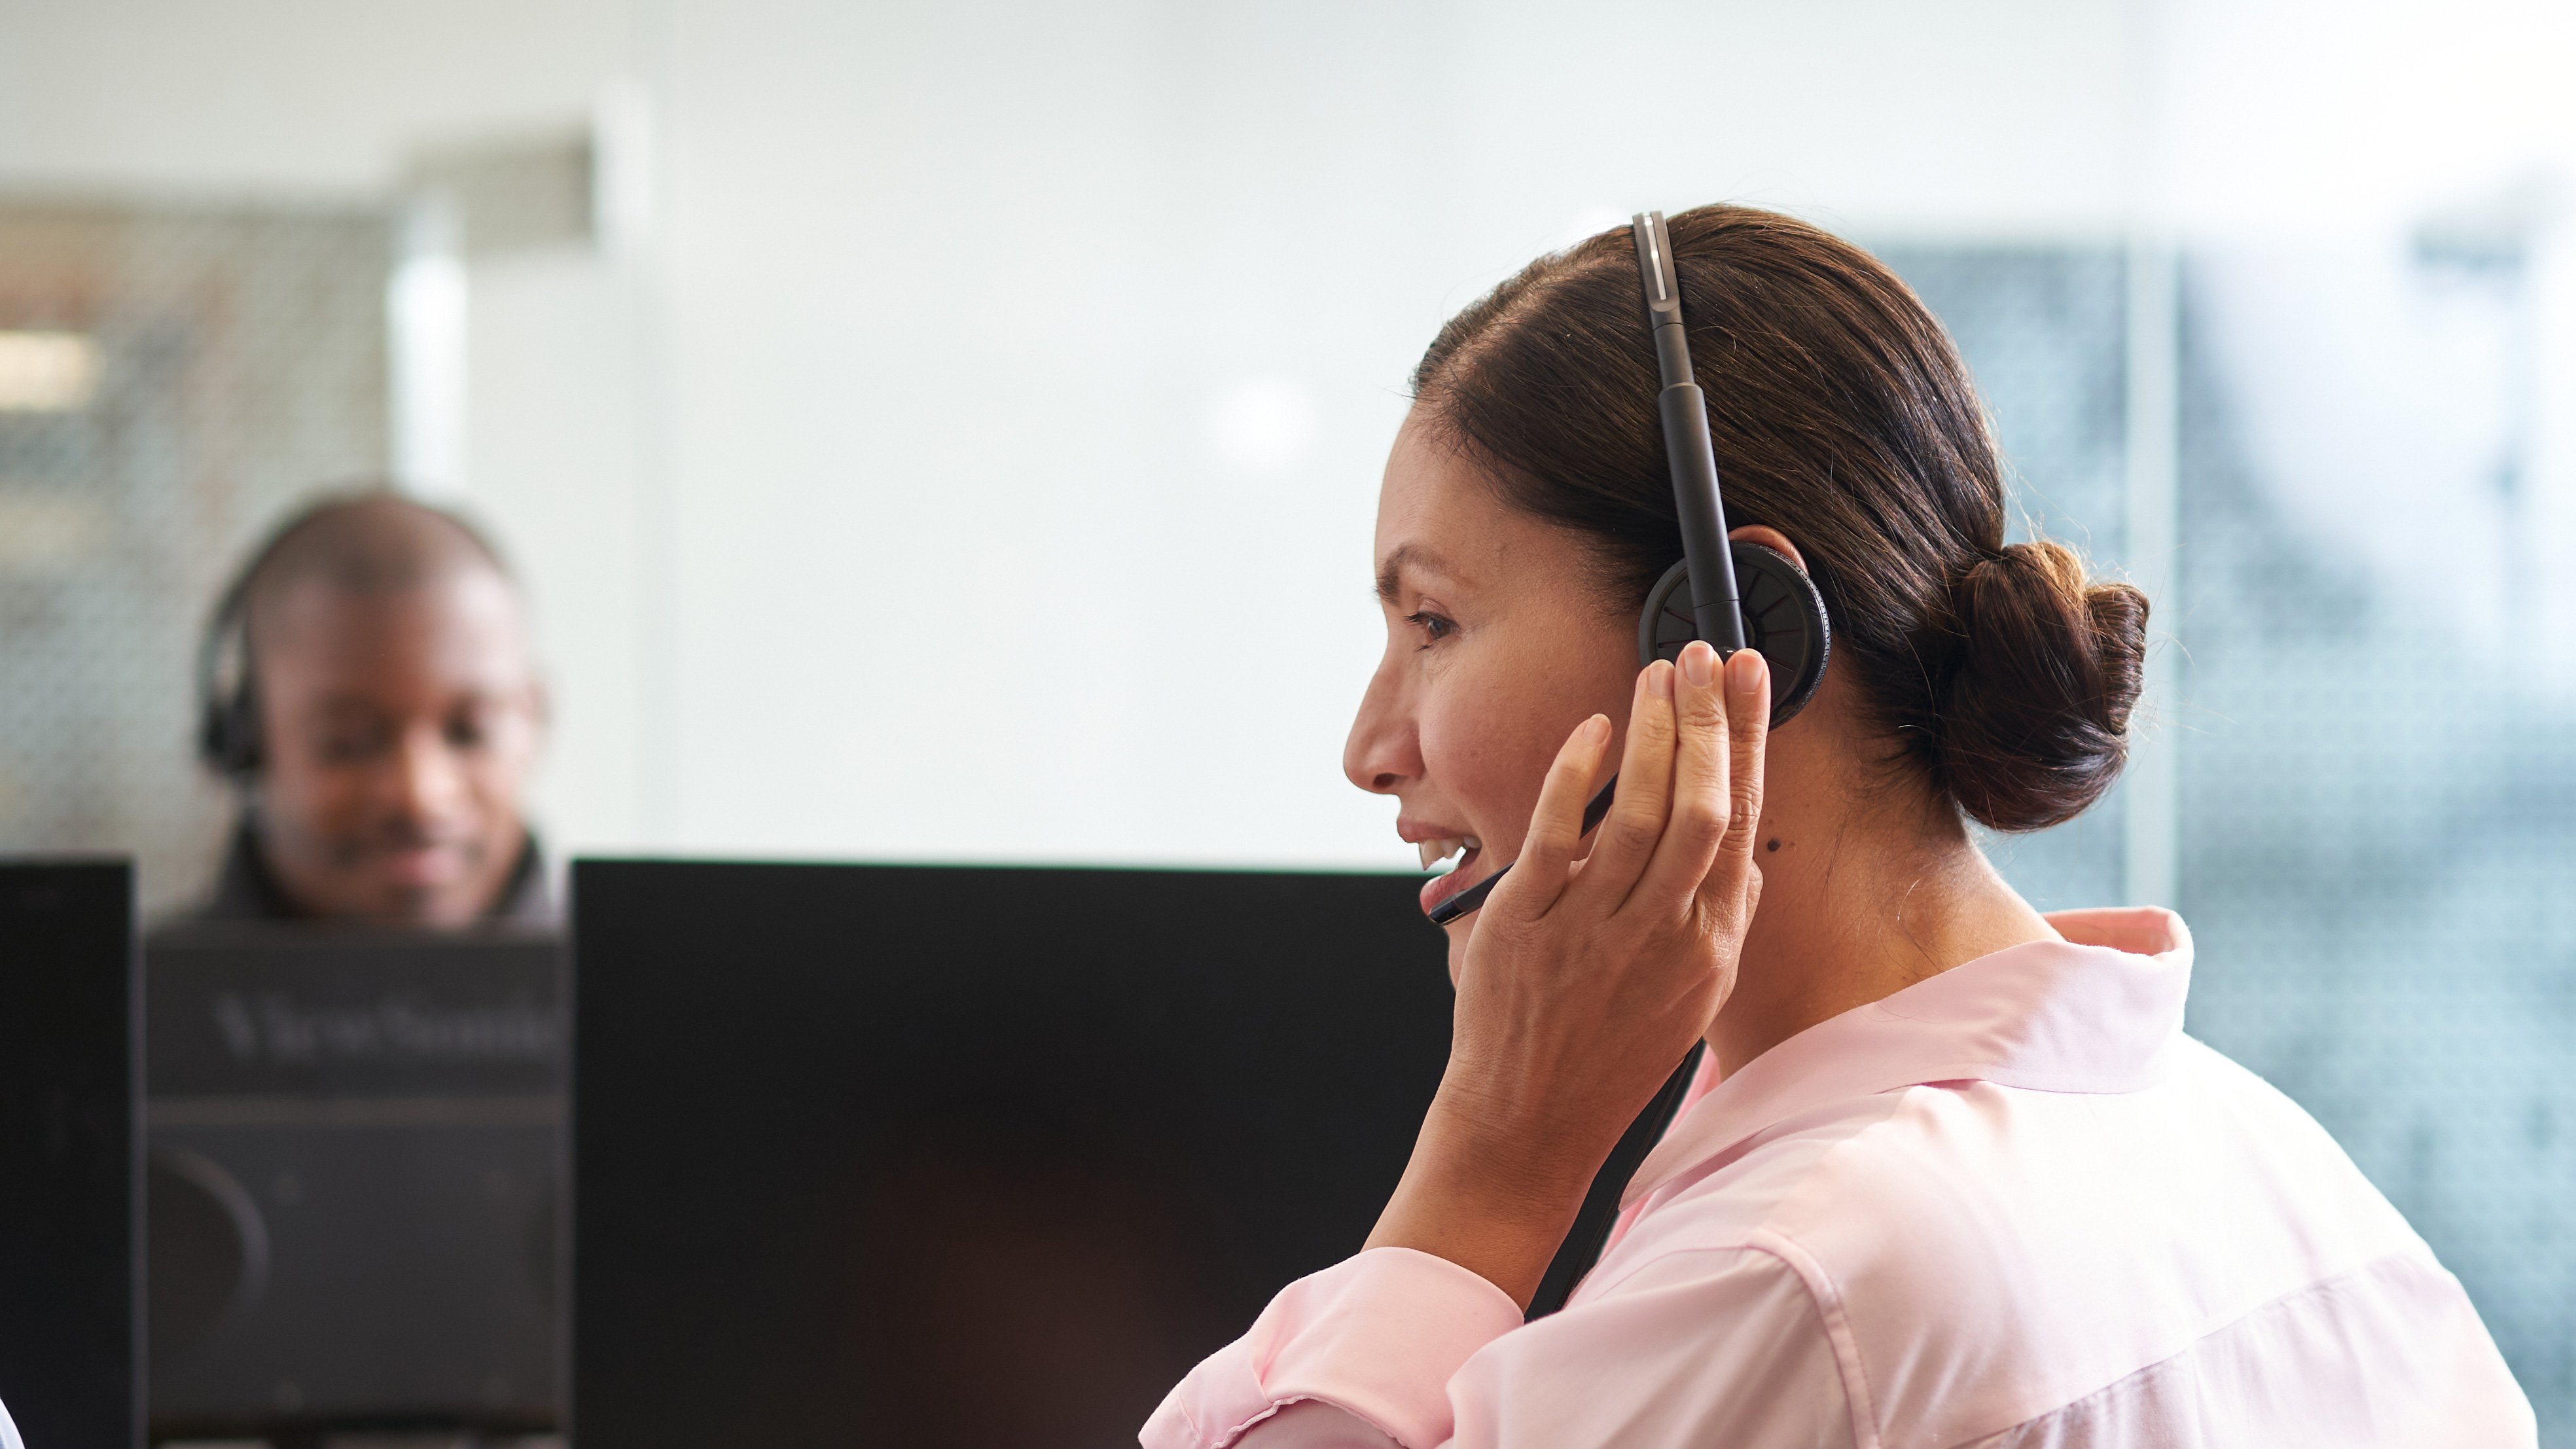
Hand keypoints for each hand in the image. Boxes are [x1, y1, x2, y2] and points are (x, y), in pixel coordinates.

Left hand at [1363, 641, 1769, 1305]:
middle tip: (1705, 654)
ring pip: (1638, 812)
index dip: (1749, 741)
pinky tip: (1593, 730)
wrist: (1531, 1121)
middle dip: (1709, 720)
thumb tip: (1745, 856)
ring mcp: (1592, 927)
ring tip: (1657, 675)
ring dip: (1653, 733)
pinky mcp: (1526, 925)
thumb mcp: (1691, 997)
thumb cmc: (1609, 1056)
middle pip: (1703, 806)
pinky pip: (1557, 835)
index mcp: (1708, 945)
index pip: (1743, 822)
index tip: (1750, 679)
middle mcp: (1660, 932)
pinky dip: (1578, 776)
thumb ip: (1719, 922)